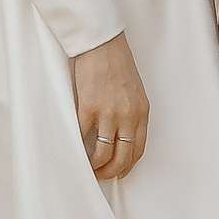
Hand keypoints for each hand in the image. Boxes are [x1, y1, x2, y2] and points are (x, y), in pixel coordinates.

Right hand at [71, 34, 149, 180]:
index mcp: (141, 112)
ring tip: (89, 167)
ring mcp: (108, 114)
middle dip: (111, 171)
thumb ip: (131, 113)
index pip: (138, 150)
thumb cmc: (117, 63)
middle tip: (102, 175)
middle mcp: (128, 117)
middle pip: (122, 157)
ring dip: (96, 166)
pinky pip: (83, 138)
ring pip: (104, 154)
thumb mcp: (135, 91)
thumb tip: (121, 135)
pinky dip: (79, 148)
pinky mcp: (89, 108)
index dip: (128, 165)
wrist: (102, 44)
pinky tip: (76, 151)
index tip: (120, 171)